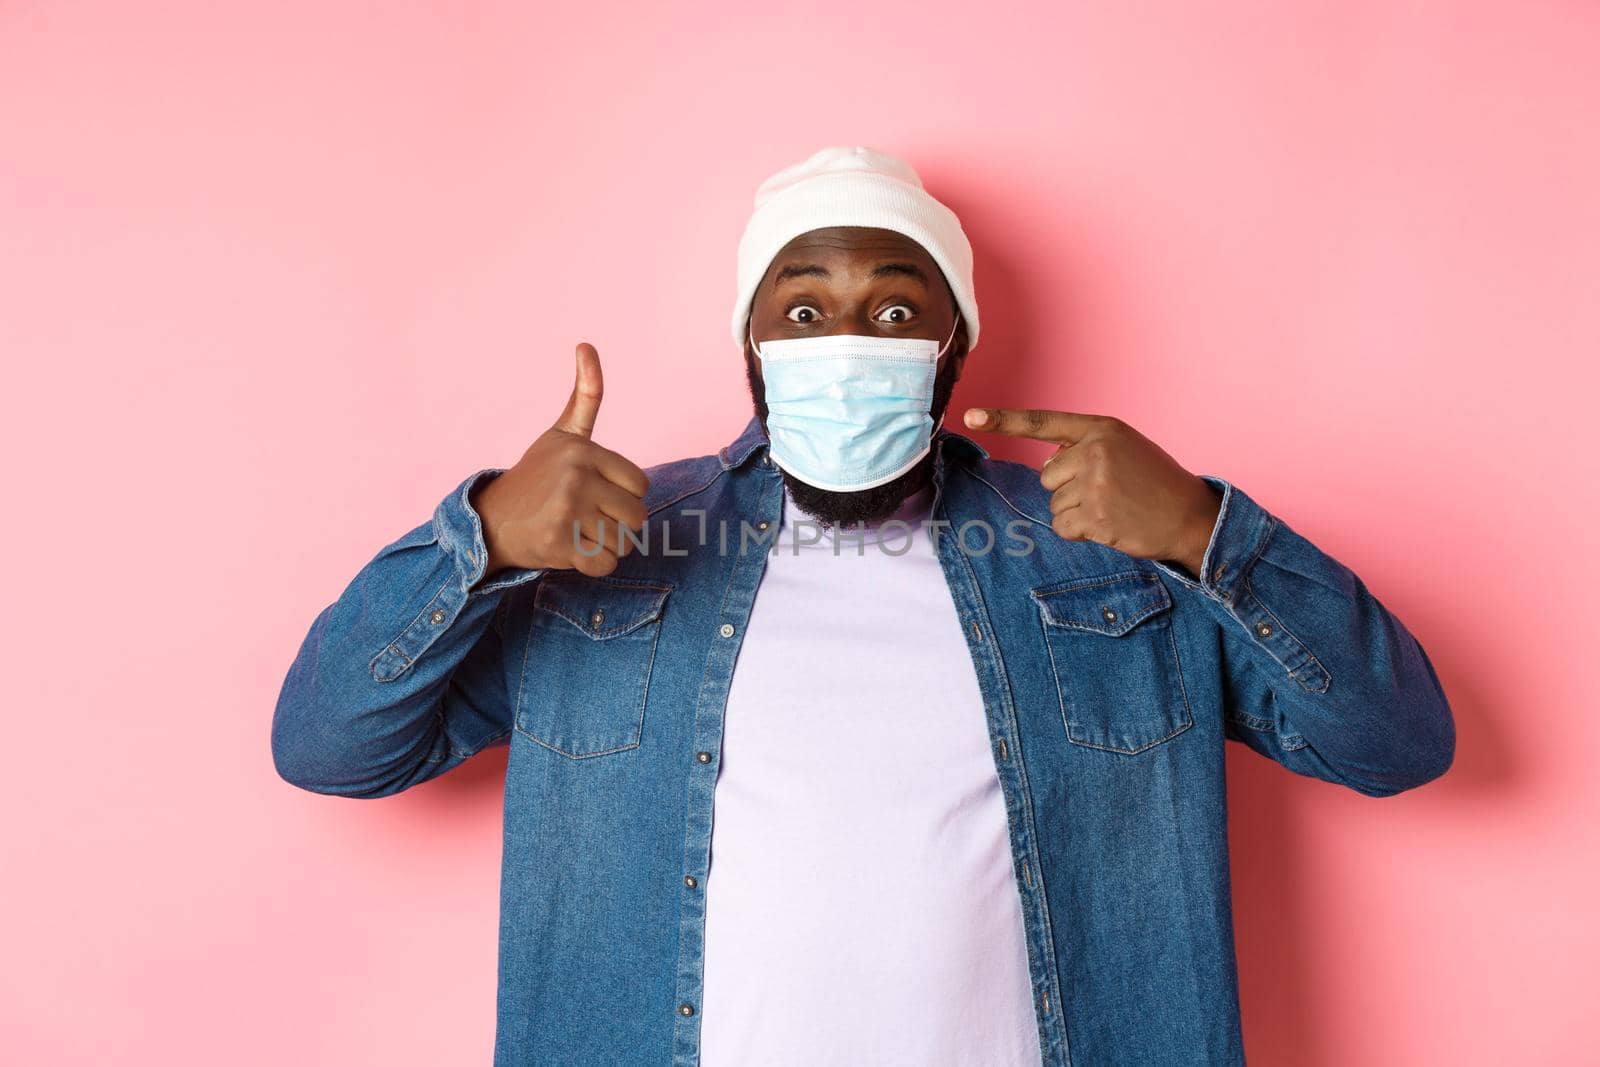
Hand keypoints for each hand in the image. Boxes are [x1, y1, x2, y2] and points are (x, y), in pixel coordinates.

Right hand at [470, 343, 649, 578]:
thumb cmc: (536, 476)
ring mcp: (567, 510)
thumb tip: (586, 345)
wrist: (491, 520)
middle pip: (637, 516)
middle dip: (618, 523)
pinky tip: (573, 551)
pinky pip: (605, 564)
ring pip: (624, 542)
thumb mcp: (562, 433)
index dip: (623, 495)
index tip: (595, 492)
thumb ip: (586, 395)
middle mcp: (576, 476)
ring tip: (577, 531)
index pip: (641, 485)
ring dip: (606, 545)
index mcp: (583, 450)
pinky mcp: (560, 543)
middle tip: (586, 517)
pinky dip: (594, 565)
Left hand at [962, 407, 1221, 578]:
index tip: (970, 417)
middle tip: (1108, 493)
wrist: (1191, 516)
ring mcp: (1094, 484)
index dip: (1003, 420)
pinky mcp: (1095, 517)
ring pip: (1055, 504)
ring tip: (1113, 508)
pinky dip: (1079, 532)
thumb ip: (1086, 447)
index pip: (1043, 422)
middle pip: (1046, 476)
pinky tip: (1108, 526)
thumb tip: (1048, 464)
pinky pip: (1062, 527)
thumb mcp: (1125, 448)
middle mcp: (1095, 451)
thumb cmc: (1156, 482)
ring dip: (1077, 512)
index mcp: (1102, 429)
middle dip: (1069, 489)